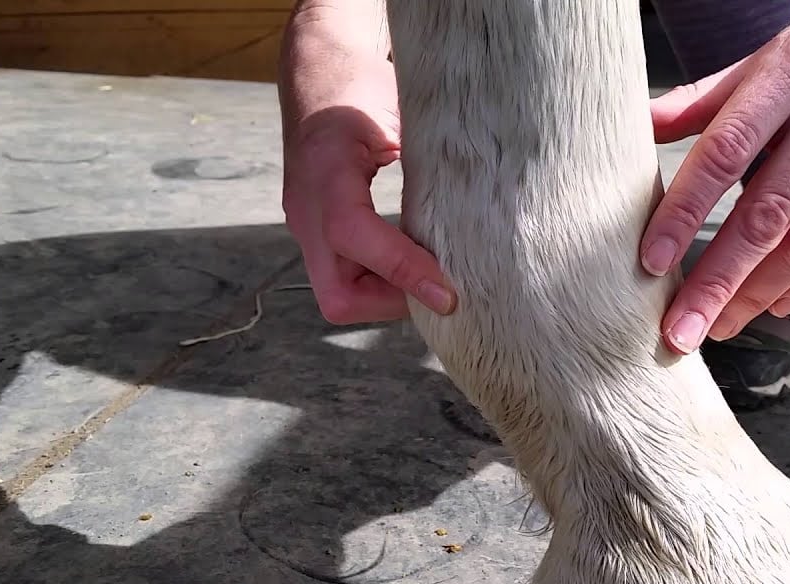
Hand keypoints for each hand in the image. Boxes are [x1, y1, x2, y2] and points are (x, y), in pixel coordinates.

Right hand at [281, 13, 455, 324]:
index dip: (402, 271)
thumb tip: (484, 214)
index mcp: (326, 169)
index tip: (449, 295)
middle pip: (338, 295)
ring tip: (434, 280)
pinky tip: (416, 267)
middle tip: (442, 290)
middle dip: (393, 303)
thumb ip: (432, 163)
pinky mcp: (315, 235)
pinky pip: (346, 280)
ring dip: (390, 298)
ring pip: (340, 298)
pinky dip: (382, 284)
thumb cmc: (363, 87)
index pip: (353, 235)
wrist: (318, 75)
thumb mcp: (402, 112)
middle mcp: (306, 209)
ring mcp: (305, 226)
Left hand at [639, 0, 789, 353]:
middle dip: (718, 281)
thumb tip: (637, 129)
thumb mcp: (763, 59)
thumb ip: (702, 101)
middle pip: (768, 214)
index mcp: (787, 74)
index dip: (685, 212)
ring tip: (719, 326)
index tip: (651, 263)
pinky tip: (774, 306)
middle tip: (679, 333)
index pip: (724, 153)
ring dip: (760, 294)